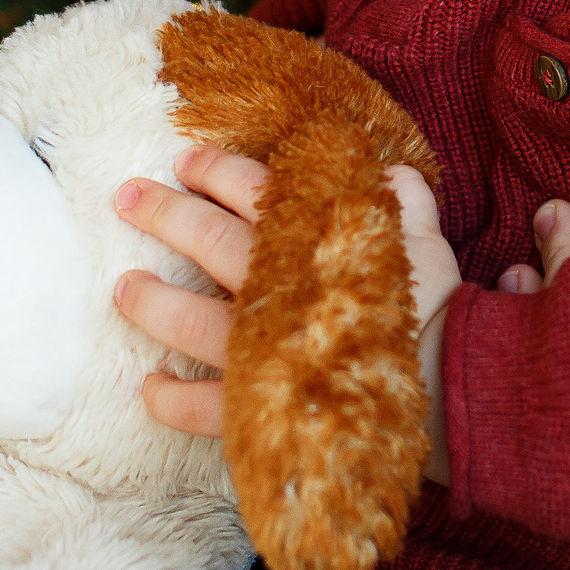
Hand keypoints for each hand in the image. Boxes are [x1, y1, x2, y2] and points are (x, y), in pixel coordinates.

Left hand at [115, 145, 461, 477]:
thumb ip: (404, 201)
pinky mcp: (256, 405)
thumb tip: (393, 175)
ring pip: (188, 321)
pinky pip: (202, 408)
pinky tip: (150, 387)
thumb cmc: (433, 307)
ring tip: (124, 289)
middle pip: (206, 240)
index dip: (215, 170)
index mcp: (310, 239)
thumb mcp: (424, 240)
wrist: (445, 383)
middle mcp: (274, 288)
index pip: (252, 189)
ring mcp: (258, 350)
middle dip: (163, 214)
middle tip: (126, 197)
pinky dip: (172, 400)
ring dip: (151, 302)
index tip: (186, 161)